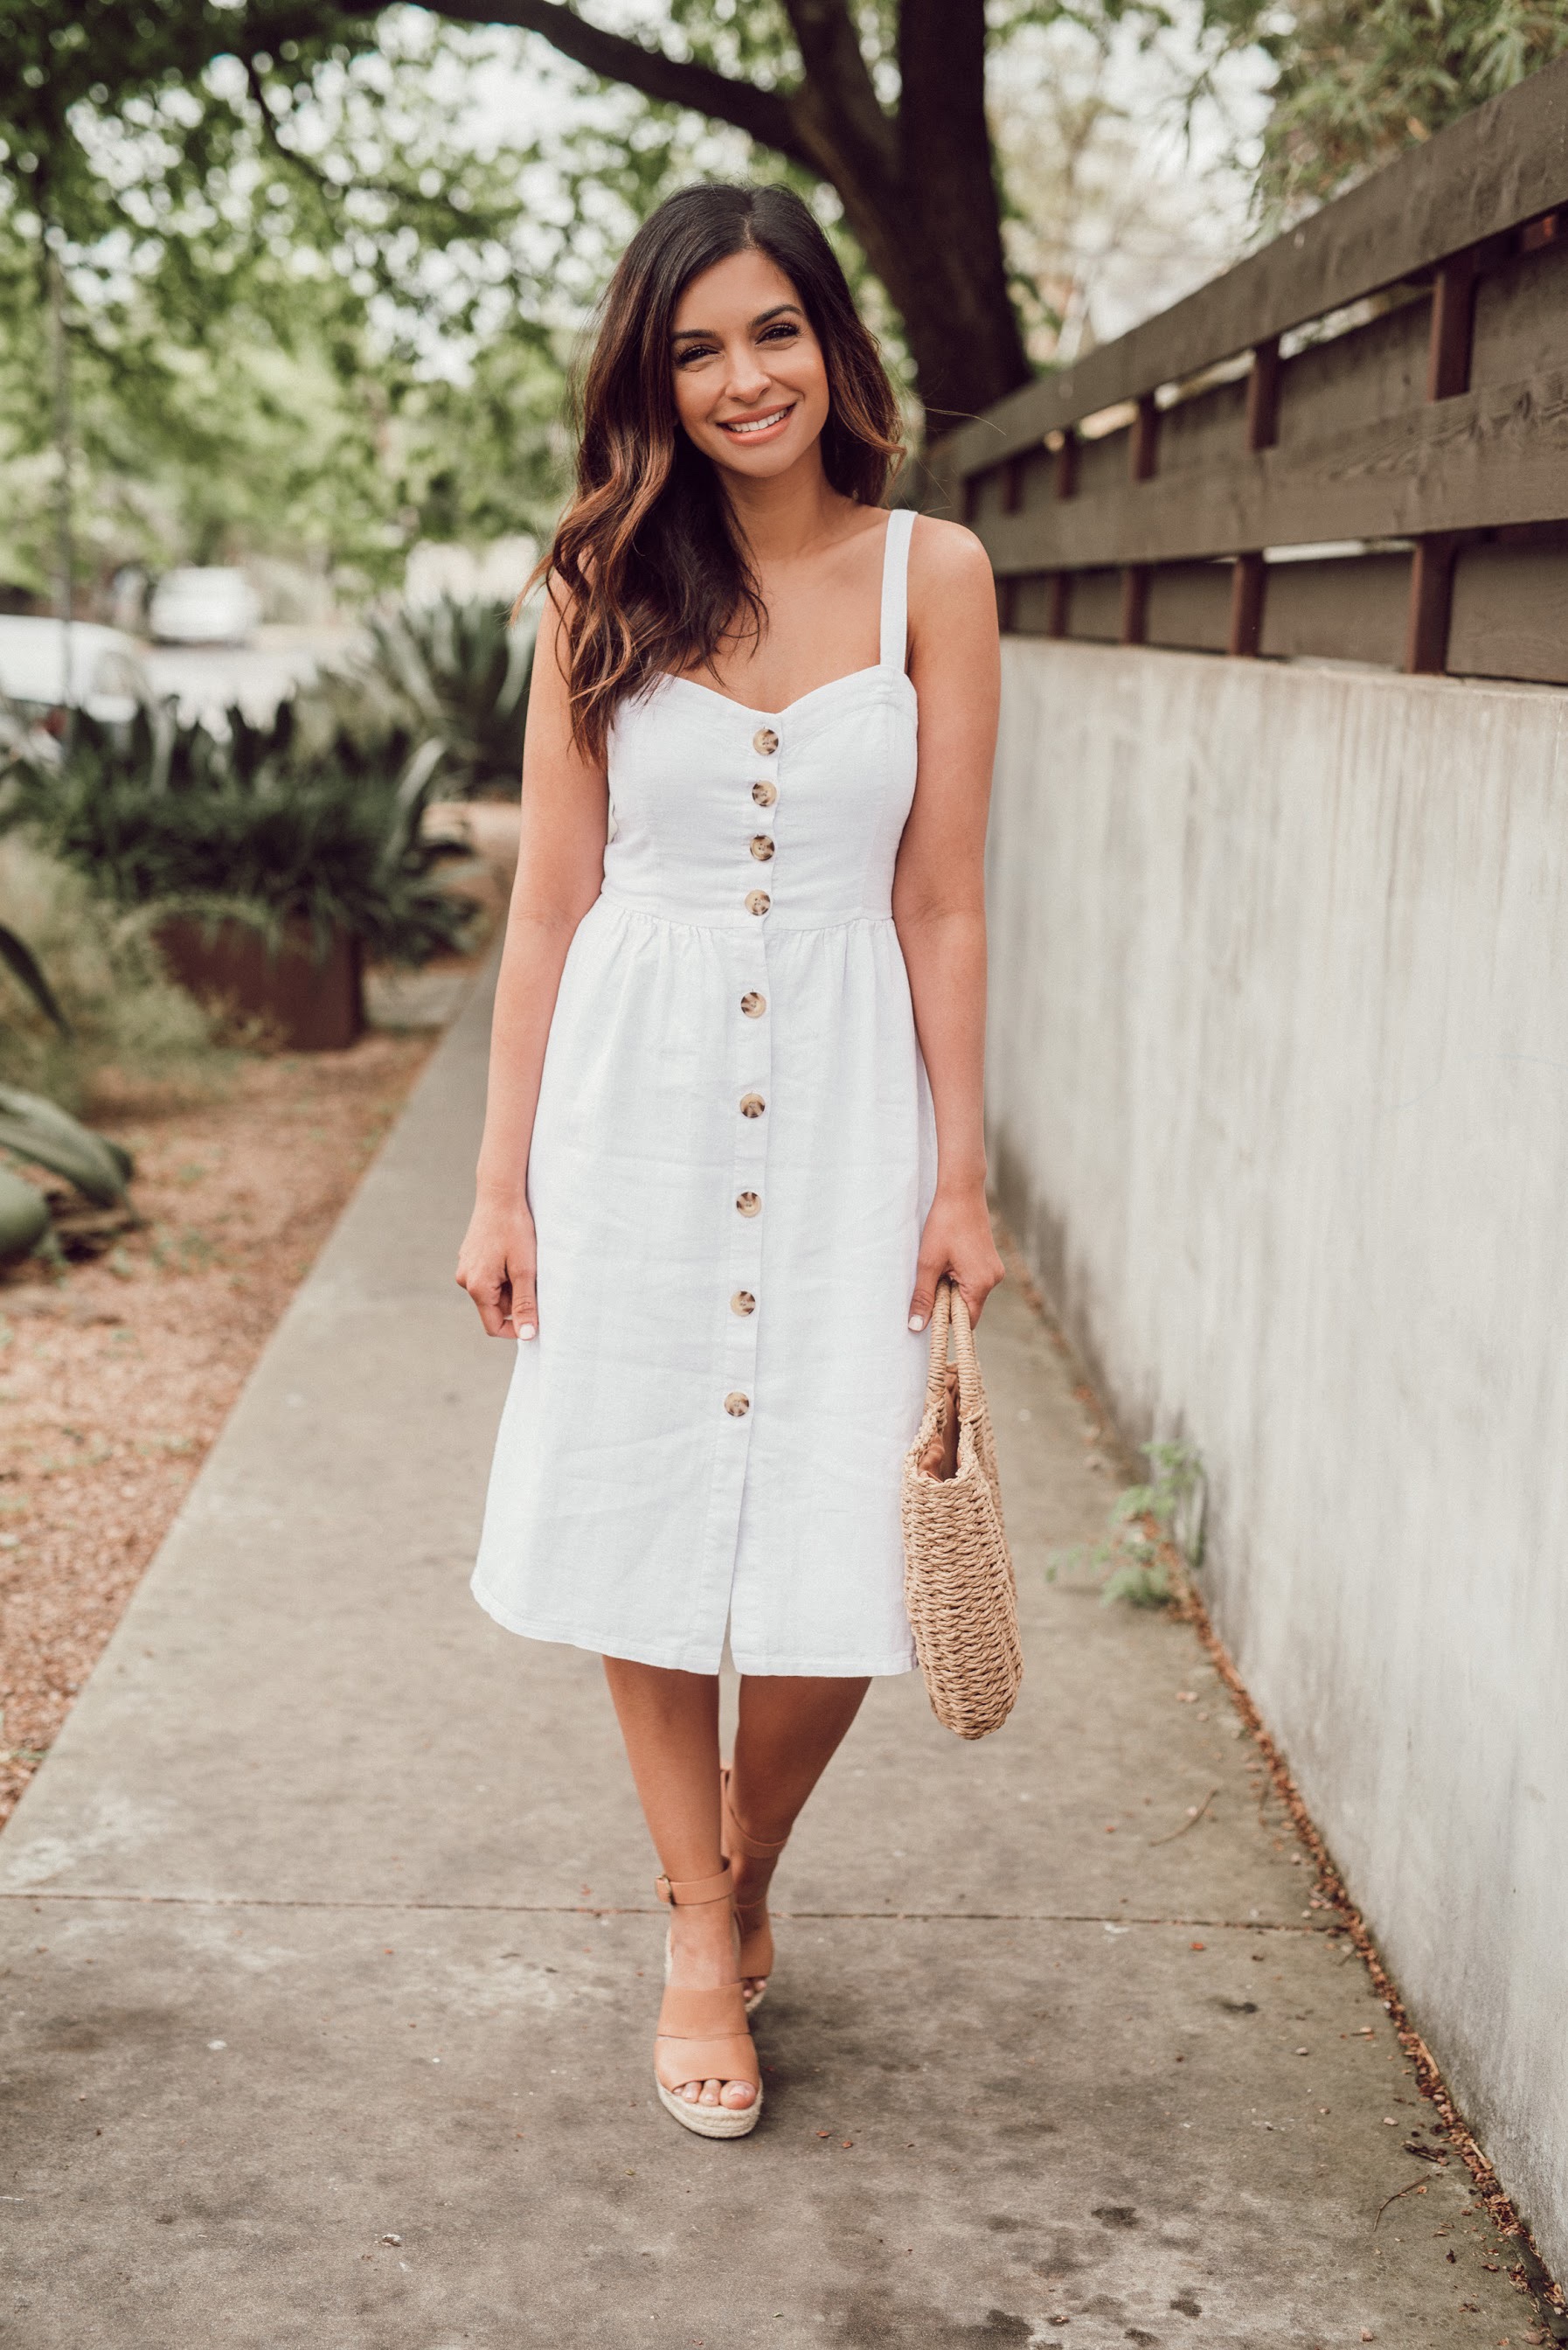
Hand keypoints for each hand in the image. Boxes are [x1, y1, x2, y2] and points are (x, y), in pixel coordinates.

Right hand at [456, 1196, 537, 1338]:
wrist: (500, 1194)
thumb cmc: (514, 1230)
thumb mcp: (525, 1270)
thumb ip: (525, 1304)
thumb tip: (526, 1335)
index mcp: (477, 1287)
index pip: (493, 1326)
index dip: (515, 1328)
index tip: (535, 1317)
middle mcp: (465, 1280)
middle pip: (495, 1307)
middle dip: (516, 1300)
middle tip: (532, 1276)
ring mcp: (465, 1267)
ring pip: (493, 1291)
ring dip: (511, 1285)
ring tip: (522, 1261)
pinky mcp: (469, 1257)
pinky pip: (488, 1276)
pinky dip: (503, 1272)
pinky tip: (512, 1253)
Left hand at [908, 1185, 1004, 1331]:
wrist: (961, 1192)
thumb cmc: (945, 1225)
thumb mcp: (928, 1264)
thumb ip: (923, 1297)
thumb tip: (916, 1326)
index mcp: (981, 1283)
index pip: (966, 1321)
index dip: (947, 1320)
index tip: (929, 1309)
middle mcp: (994, 1279)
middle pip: (968, 1307)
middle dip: (947, 1299)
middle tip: (931, 1276)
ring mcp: (994, 1269)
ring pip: (969, 1293)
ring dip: (951, 1286)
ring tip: (939, 1263)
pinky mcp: (990, 1261)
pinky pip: (973, 1280)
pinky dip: (958, 1276)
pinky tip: (948, 1258)